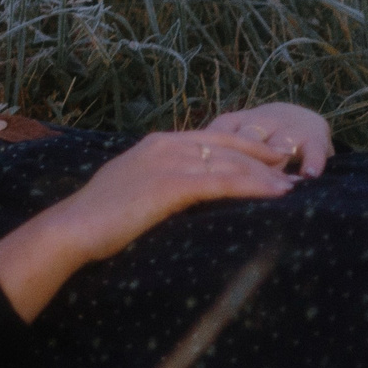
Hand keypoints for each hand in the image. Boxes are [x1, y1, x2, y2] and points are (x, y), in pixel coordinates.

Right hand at [0, 129, 298, 319]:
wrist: (73, 228)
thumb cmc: (98, 218)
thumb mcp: (130, 187)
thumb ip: (157, 181)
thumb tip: (177, 194)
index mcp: (157, 144)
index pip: (214, 139)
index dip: (248, 149)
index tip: (274, 160)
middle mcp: (166, 146)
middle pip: (229, 148)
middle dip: (265, 160)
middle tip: (294, 171)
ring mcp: (169, 163)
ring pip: (232, 164)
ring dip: (267, 176)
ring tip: (292, 188)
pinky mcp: (172, 185)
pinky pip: (223, 183)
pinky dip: (254, 187)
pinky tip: (275, 195)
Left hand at [202, 102, 330, 176]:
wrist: (298, 118)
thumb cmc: (253, 142)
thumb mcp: (232, 143)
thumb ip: (209, 162)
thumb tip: (179, 193)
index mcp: (231, 123)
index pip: (217, 136)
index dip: (209, 157)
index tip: (199, 178)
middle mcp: (258, 122)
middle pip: (247, 140)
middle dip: (242, 164)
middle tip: (233, 188)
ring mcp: (287, 128)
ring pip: (279, 146)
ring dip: (276, 166)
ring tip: (275, 187)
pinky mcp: (313, 137)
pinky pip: (313, 151)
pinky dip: (311, 162)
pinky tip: (308, 176)